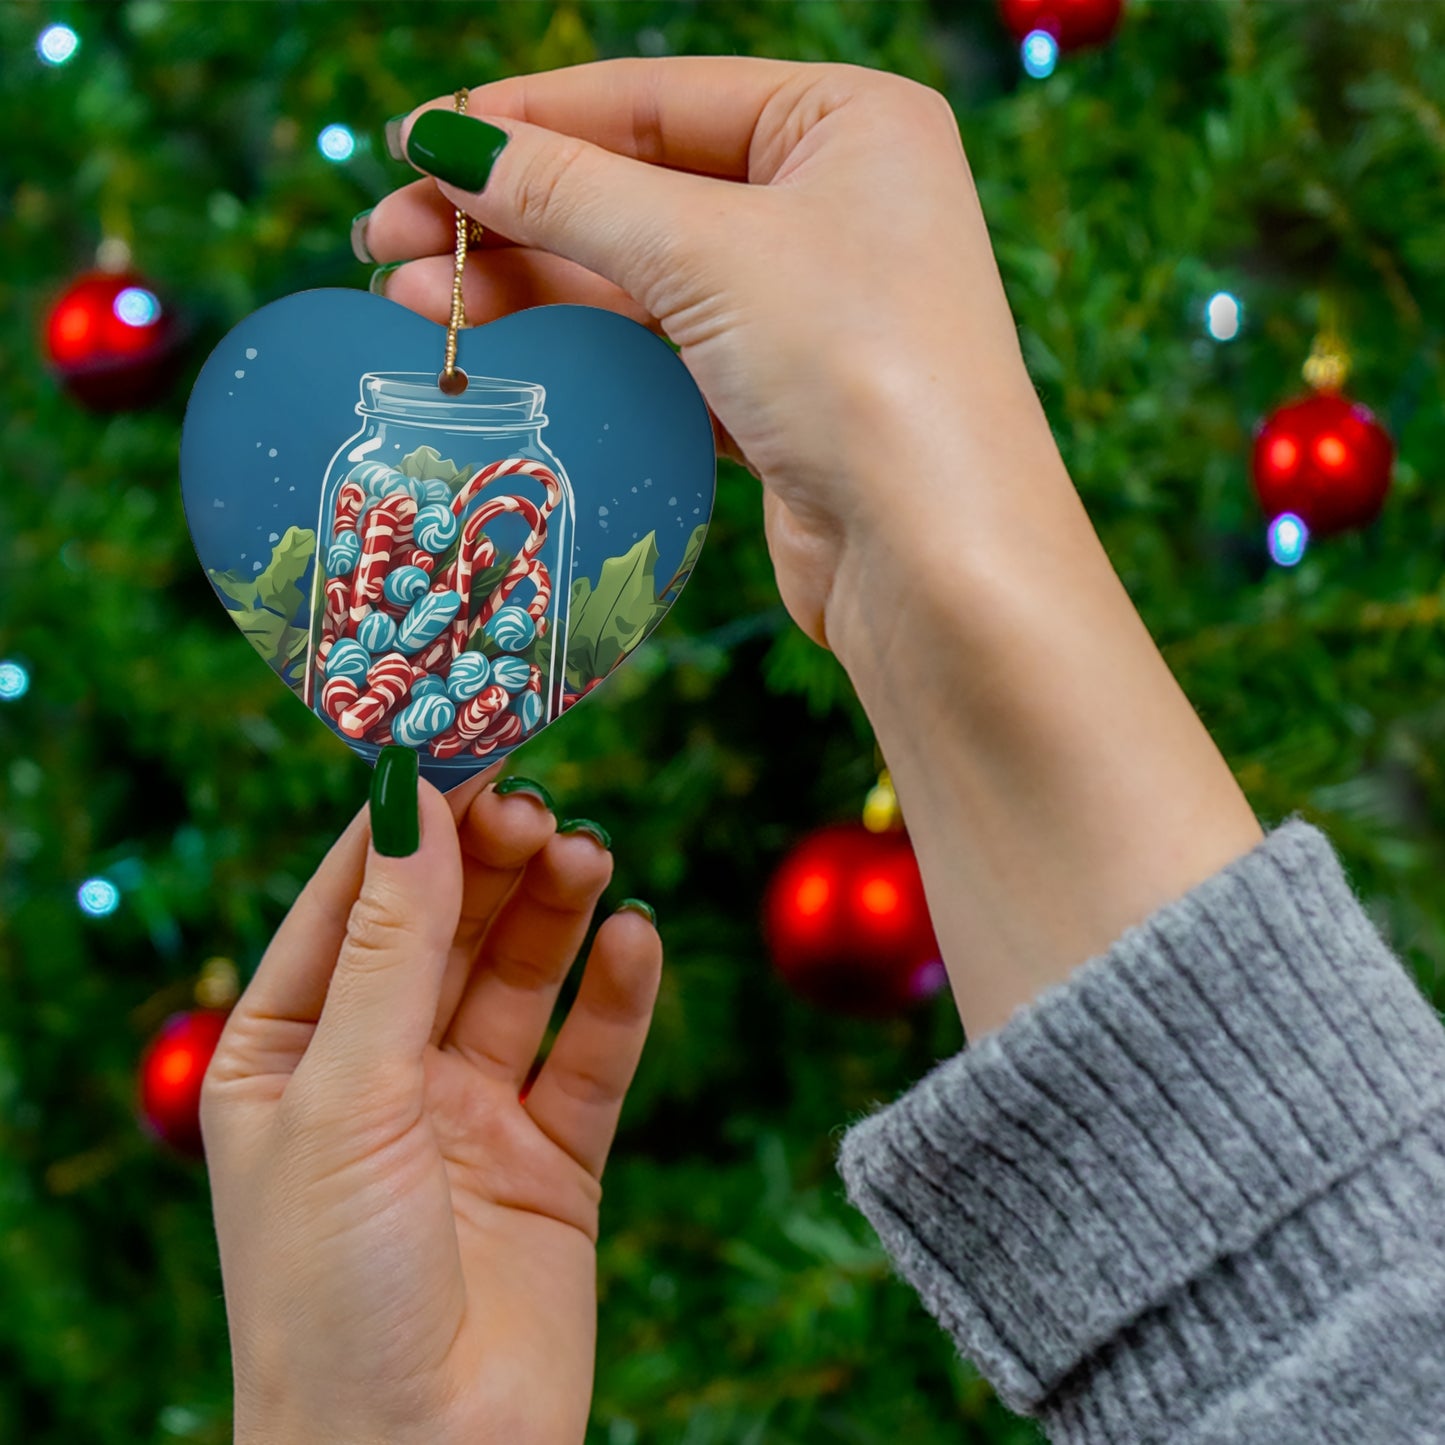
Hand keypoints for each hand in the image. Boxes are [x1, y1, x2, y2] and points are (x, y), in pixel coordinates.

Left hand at [201, 769, 660, 1444]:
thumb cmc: (332, 1294)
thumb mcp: (346, 1096)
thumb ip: (391, 946)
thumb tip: (412, 799)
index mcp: (288, 1053)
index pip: (351, 901)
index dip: (408, 820)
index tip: (466, 739)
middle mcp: (379, 1072)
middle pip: (446, 927)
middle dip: (490, 861)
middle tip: (539, 807)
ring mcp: (468, 1113)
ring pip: (520, 978)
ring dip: (555, 912)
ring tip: (588, 857)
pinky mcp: (552, 1159)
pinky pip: (591, 1056)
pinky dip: (617, 995)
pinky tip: (635, 940)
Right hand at [363, 59, 1261, 1038]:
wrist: (937, 561)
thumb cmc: (858, 369)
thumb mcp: (704, 253)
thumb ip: (568, 192)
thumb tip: (444, 142)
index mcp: (847, 123)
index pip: (657, 97)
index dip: (527, 119)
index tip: (416, 143)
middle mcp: (834, 204)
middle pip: (639, 188)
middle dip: (511, 213)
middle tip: (387, 237)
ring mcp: (809, 306)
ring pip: (641, 276)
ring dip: (529, 284)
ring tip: (412, 296)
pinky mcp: (781, 396)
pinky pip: (662, 349)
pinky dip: (583, 346)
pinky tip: (497, 345)